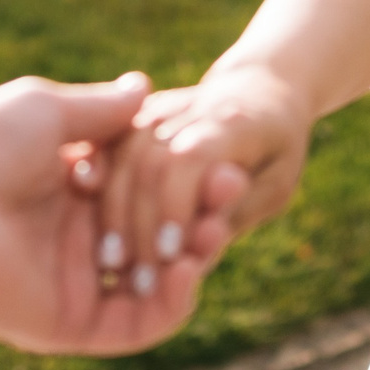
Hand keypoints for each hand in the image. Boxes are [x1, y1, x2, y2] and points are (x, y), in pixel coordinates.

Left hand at [0, 73, 246, 354]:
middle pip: (156, 236)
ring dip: (193, 259)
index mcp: (67, 188)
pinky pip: (136, 325)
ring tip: (215, 230)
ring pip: (154, 282)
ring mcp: (74, 284)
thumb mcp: (47, 110)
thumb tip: (144, 87)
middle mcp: (74, 238)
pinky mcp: (70, 324)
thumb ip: (101, 110)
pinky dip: (170, 304)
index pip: (143, 191)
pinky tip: (189, 269)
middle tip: (230, 193)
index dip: (183, 180)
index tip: (219, 159)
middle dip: (200, 217)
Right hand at [101, 67, 311, 290]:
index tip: (171, 256)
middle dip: (139, 223)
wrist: (259, 91)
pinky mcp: (137, 115)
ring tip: (114, 264)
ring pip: (121, 154)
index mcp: (234, 121)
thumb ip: (238, 208)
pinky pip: (108, 146)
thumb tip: (206, 233)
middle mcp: (190, 107)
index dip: (176, 205)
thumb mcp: (276, 186)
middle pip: (149, 160)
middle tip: (139, 279)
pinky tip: (93, 225)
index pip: (191, 158)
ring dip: (113, 212)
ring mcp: (159, 106)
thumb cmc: (275, 151)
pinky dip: (99, 185)